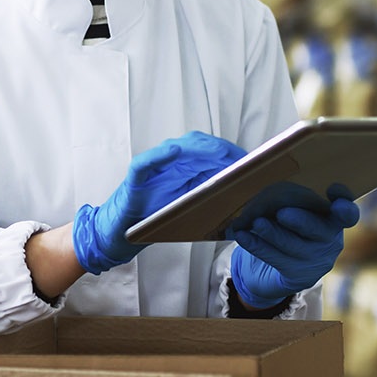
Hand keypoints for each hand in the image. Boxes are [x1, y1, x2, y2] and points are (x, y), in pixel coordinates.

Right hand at [74, 131, 246, 274]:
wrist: (123, 231)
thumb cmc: (157, 218)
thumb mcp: (190, 208)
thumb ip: (211, 196)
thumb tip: (245, 193)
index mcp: (186, 167)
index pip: (211, 151)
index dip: (232, 153)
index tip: (254, 160)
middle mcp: (171, 161)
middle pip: (198, 145)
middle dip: (221, 150)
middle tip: (241, 159)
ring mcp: (153, 164)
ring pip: (177, 148)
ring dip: (198, 149)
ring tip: (218, 154)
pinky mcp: (136, 174)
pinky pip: (147, 161)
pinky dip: (160, 156)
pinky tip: (175, 152)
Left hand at [228, 186, 360, 308]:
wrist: (276, 267)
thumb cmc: (287, 228)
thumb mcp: (293, 212)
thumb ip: (290, 201)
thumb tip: (265, 191)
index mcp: (334, 220)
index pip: (348, 214)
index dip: (344, 204)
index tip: (334, 190)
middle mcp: (330, 241)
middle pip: (319, 230)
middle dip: (301, 221)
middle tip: (282, 213)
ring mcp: (316, 261)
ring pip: (293, 245)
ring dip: (272, 233)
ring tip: (256, 223)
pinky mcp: (298, 276)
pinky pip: (275, 259)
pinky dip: (257, 246)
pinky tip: (242, 236)